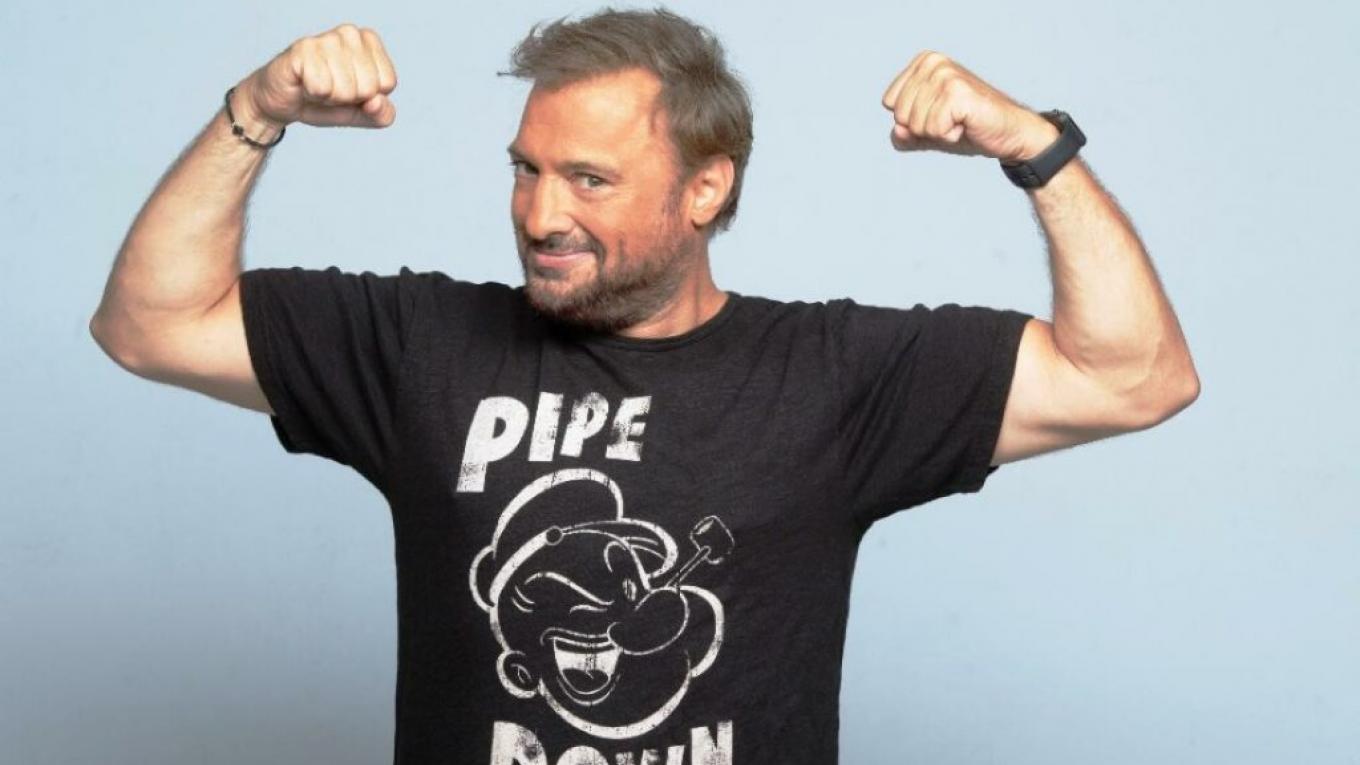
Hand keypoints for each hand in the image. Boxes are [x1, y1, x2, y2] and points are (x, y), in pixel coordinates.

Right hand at [239, 23, 397, 129]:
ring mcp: (326, 38)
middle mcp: (350, 33)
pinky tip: (304, 83)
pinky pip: (321, 88)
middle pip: (368, 87)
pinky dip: (313, 94)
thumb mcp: (362, 114)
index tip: (351, 90)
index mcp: (370, 42)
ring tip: (317, 86)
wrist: (285, 103)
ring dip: (329, 97)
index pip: (388, 83)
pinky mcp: (302, 48)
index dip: (368, 98)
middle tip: (331, 89)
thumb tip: (376, 102)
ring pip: (345, 90)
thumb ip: (382, 114)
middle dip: (348, 99)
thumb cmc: (326, 101)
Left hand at [880, 51, 1057, 161]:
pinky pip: (932, 129)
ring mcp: (946, 75)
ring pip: (915, 124)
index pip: (890, 102)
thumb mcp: (927, 133)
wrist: (1007, 134)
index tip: (940, 114)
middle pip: (900, 114)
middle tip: (952, 120)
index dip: (912, 120)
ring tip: (961, 122)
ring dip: (938, 133)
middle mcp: (933, 62)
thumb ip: (904, 134)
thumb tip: (897, 130)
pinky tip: (967, 125)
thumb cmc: (968, 129)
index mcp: (923, 62)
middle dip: (924, 128)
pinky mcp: (958, 93)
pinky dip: (949, 136)